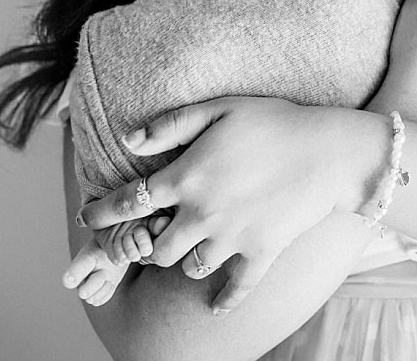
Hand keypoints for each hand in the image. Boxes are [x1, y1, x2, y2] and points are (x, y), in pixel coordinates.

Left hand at [76, 97, 386, 314]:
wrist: (329, 150)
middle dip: (149, 243)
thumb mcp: (220, 110)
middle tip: (155, 234)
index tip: (87, 218)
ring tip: (193, 249)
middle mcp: (202, 213)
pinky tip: (217, 307)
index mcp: (187, 177)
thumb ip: (171, 125)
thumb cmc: (275, 122)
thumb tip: (129, 140)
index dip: (102, 212)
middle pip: (157, 247)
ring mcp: (231, 237)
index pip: (130, 201)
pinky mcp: (261, 252)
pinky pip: (237, 288)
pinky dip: (225, 300)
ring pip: (191, 267)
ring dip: (186, 260)